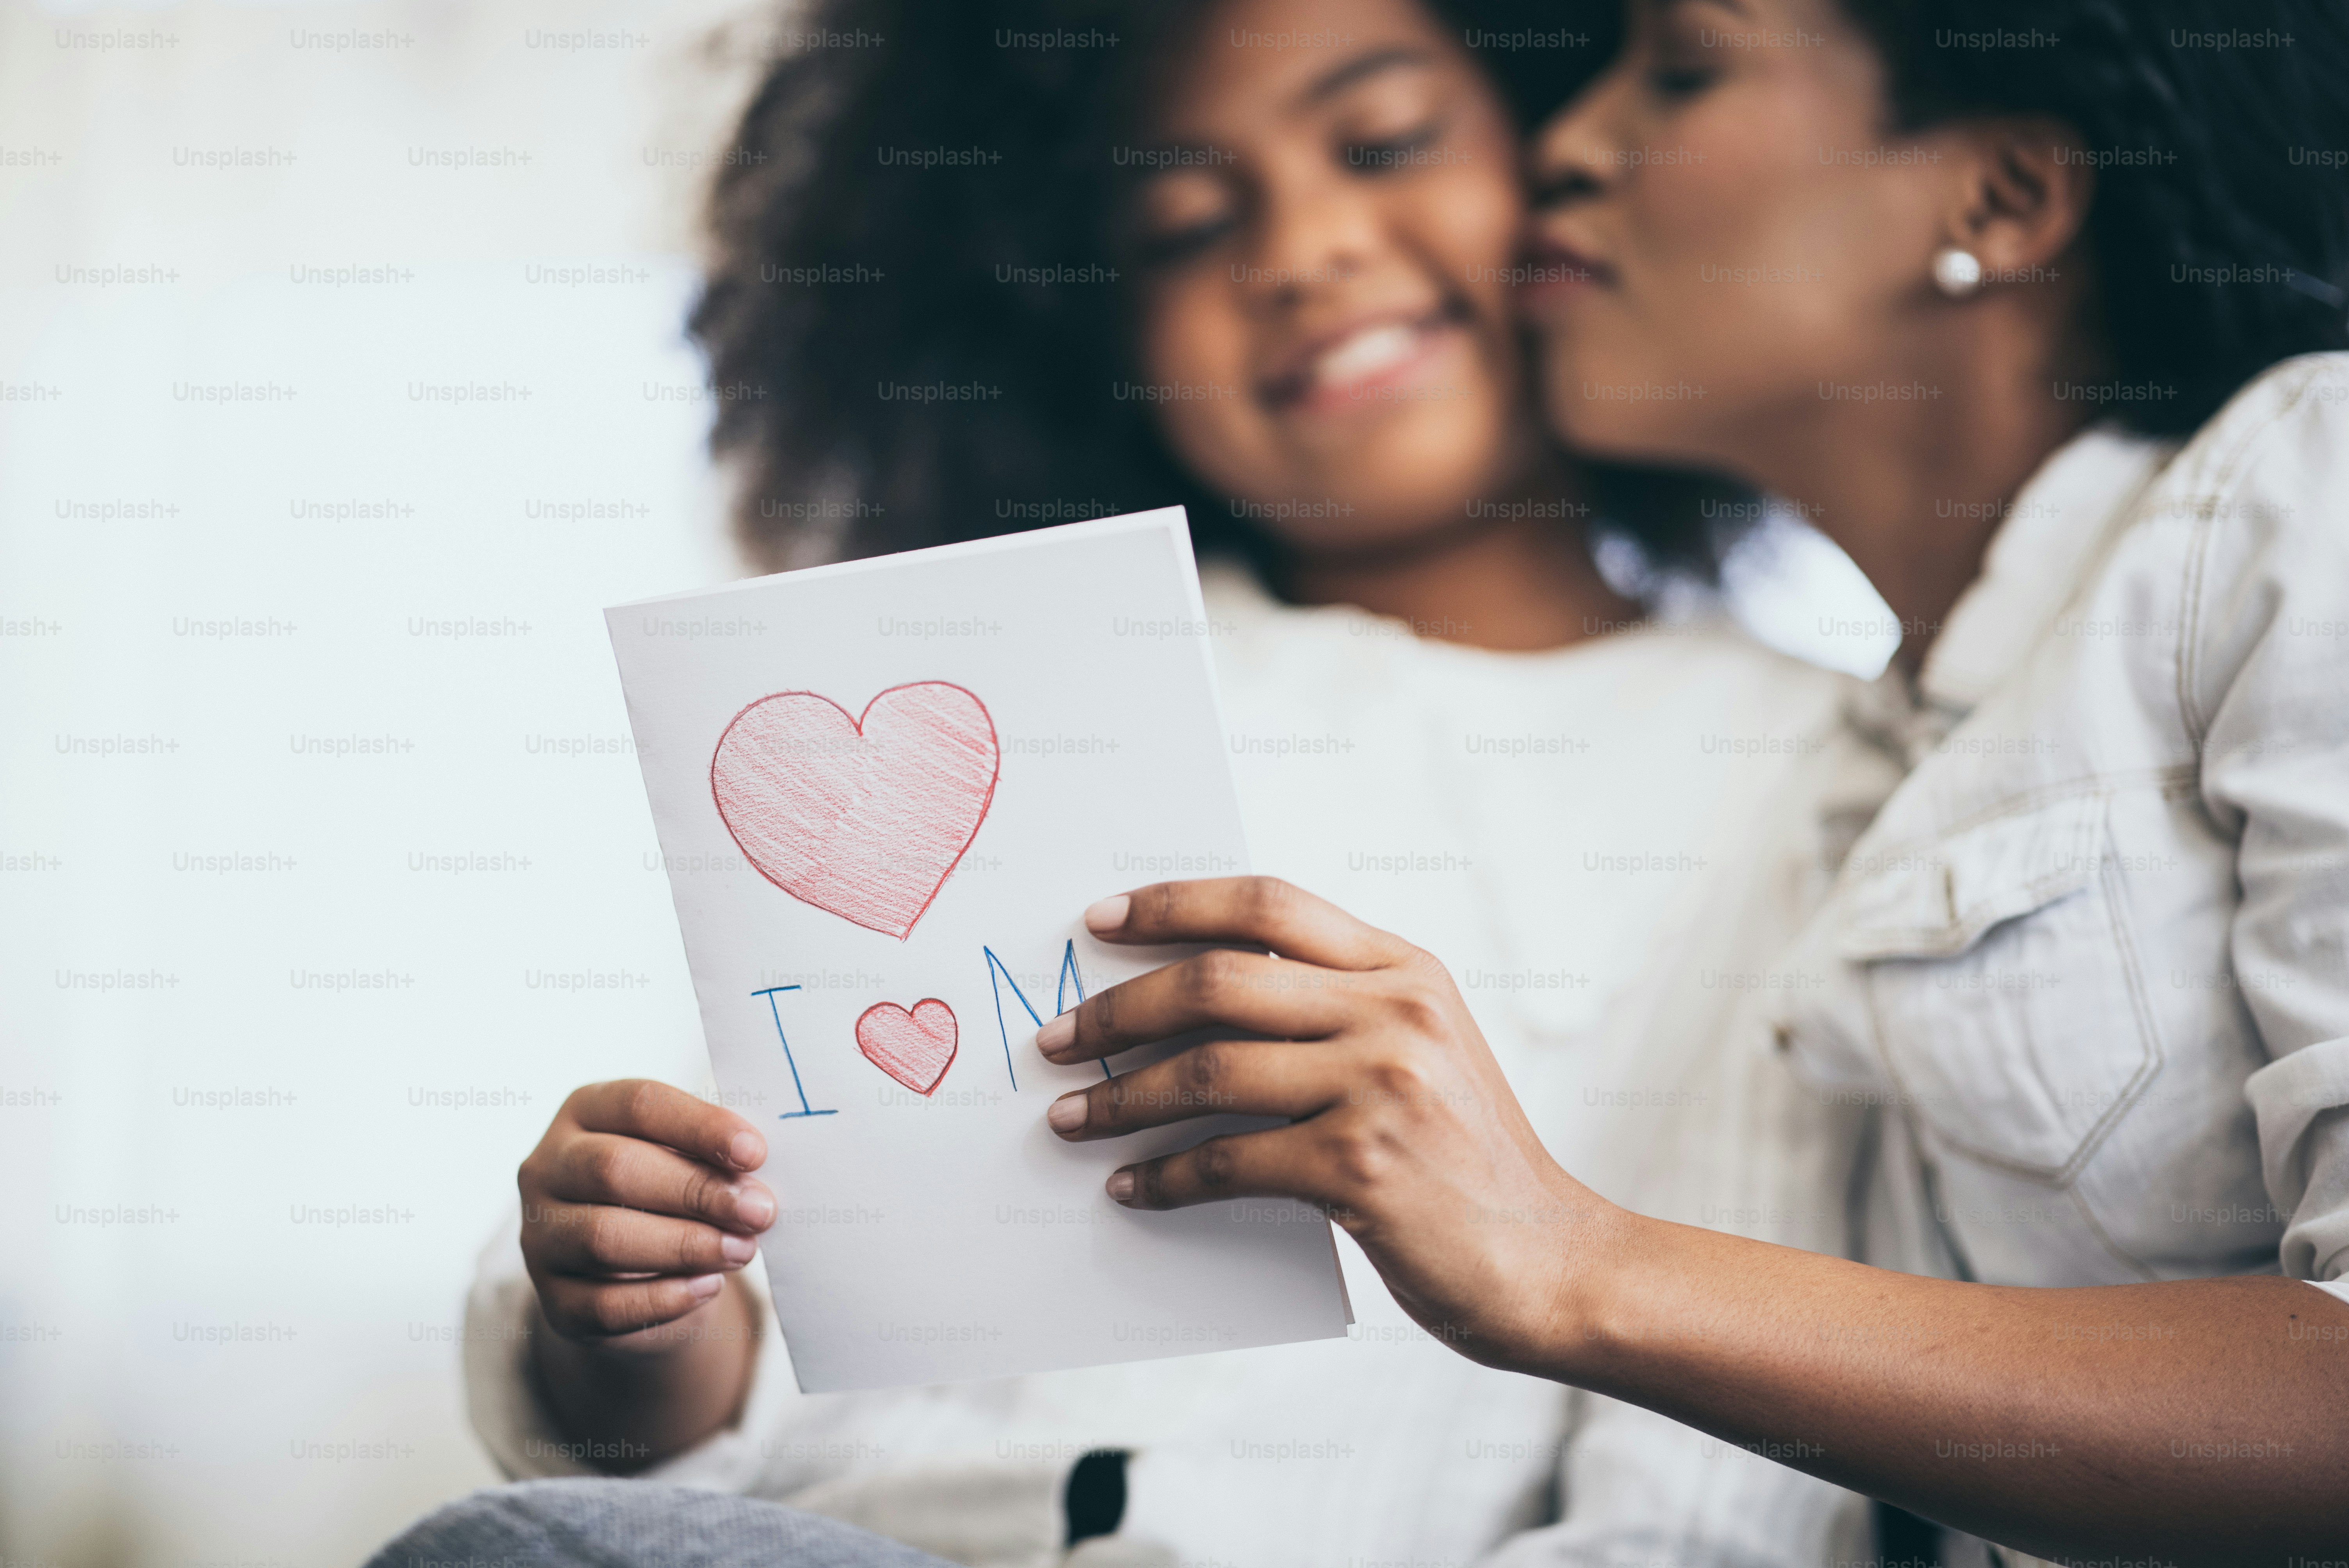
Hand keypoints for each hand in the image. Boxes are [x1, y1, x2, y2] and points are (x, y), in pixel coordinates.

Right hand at [517, 1079, 775, 1348]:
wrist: (638, 1273)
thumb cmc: (672, 1194)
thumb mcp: (686, 1159)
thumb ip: (711, 1159)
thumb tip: (751, 1184)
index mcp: (585, 1112)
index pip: (637, 1104)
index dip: (699, 1126)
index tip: (755, 1153)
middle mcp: (547, 1169)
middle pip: (614, 1169)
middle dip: (696, 1190)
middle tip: (758, 1211)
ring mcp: (541, 1237)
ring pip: (604, 1238)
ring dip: (685, 1245)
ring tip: (742, 1249)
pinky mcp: (553, 1300)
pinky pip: (604, 1304)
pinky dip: (664, 1297)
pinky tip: (709, 1286)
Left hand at [1037, 876, 1622, 1373]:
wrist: (1550, 1260)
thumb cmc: (1466, 1160)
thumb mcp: (1421, 1049)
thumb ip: (1334, 1008)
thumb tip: (1195, 994)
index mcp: (1406, 969)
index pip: (1269, 904)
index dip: (1174, 904)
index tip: (1099, 921)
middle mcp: (1397, 1013)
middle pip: (1220, 980)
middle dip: (1119, 1008)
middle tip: (1056, 1038)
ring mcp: (1382, 1087)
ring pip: (1209, 1071)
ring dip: (1120, 1097)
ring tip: (1068, 1118)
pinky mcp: (1364, 1168)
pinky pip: (1229, 1160)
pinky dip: (1166, 1178)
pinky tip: (1132, 1189)